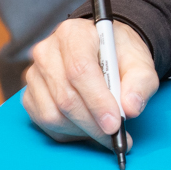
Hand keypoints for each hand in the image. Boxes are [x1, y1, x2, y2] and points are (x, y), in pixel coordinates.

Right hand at [22, 19, 158, 146]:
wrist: (106, 53)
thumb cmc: (120, 55)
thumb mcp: (140, 63)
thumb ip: (140, 83)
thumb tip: (130, 108)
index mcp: (74, 34)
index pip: (79, 70)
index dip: (97, 101)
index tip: (114, 123)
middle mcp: (47, 51)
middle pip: (65, 96)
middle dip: (93, 123)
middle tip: (116, 135)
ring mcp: (35, 74)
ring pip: (53, 114)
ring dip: (82, 130)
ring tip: (104, 129)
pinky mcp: (30, 95)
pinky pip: (45, 123)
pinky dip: (69, 132)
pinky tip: (87, 125)